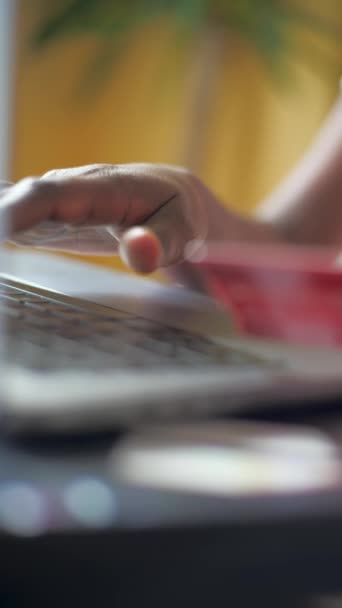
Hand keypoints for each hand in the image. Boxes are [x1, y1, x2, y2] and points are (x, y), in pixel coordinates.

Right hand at [1, 163, 278, 277]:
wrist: (179, 201)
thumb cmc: (182, 215)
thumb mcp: (184, 232)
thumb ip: (162, 242)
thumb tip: (138, 251)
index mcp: (106, 187)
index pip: (52, 194)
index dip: (18, 210)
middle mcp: (78, 187)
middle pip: (26, 196)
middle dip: (0, 215)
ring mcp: (66, 199)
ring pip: (21, 201)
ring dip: (2, 217)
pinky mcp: (60, 214)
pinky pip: (26, 213)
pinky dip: (8, 221)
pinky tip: (3, 234)